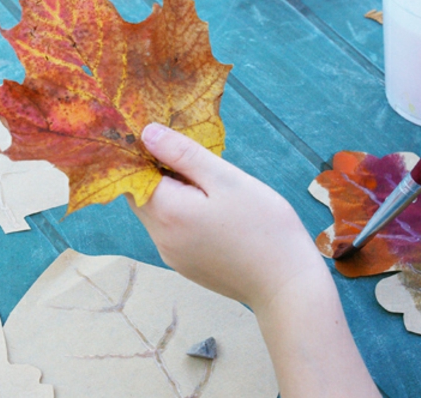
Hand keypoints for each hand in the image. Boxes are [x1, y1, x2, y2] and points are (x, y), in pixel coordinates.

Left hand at [128, 123, 380, 396]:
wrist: (287, 286)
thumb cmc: (264, 226)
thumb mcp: (227, 180)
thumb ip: (184, 155)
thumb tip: (147, 133)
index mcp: (167, 212)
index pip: (133, 175)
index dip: (143, 153)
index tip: (165, 137)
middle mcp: (161, 238)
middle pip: (143, 197)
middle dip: (158, 172)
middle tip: (190, 154)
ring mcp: (173, 257)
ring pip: (159, 215)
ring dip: (172, 194)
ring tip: (208, 182)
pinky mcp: (188, 267)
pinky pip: (173, 232)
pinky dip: (183, 214)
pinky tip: (214, 210)